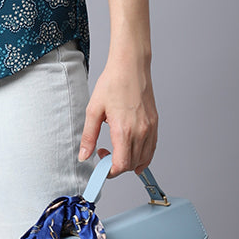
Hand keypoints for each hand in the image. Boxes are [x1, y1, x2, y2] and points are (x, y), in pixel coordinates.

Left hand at [78, 51, 157, 176]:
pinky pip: (152, 148)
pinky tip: (132, 153)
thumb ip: (88, 137)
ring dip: (130, 162)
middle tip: (104, 154)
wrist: (131, 66)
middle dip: (117, 166)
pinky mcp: (154, 123)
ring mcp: (150, 128)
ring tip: (116, 151)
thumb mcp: (93, 110)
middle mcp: (140, 132)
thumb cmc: (113, 83)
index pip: (121, 165)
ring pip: (144, 159)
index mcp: (124, 130)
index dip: (110, 172)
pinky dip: (143, 156)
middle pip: (132, 165)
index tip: (101, 168)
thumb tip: (84, 155)